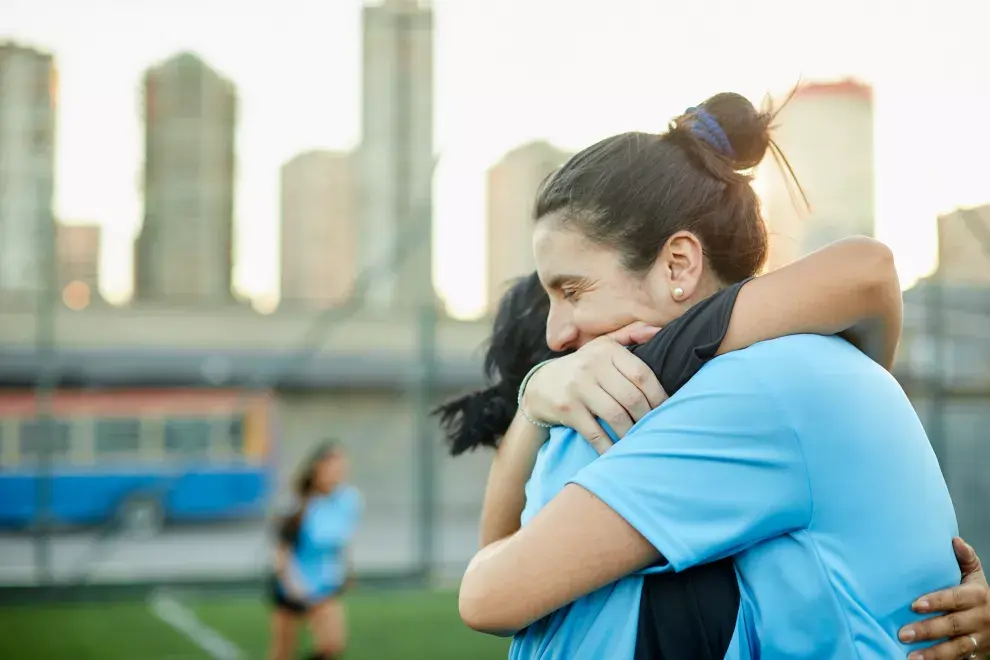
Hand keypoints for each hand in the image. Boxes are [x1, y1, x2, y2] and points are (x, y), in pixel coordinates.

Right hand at [521, 323, 666, 453]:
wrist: (539, 386)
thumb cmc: (581, 367)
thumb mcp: (601, 346)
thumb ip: (629, 336)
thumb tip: (657, 330)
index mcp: (606, 350)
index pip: (641, 374)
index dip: (659, 395)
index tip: (668, 409)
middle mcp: (591, 366)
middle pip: (631, 397)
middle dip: (647, 417)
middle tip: (655, 429)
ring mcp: (577, 388)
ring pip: (616, 416)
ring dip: (631, 434)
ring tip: (639, 441)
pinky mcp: (567, 409)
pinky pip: (595, 433)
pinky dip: (609, 447)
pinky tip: (617, 453)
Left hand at [900, 537, 989, 658]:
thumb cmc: (980, 595)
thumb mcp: (976, 576)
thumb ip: (966, 559)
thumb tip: (955, 540)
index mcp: (977, 597)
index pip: (954, 599)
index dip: (936, 602)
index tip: (914, 605)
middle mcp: (979, 619)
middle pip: (953, 625)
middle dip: (928, 630)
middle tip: (903, 634)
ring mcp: (979, 640)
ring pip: (957, 648)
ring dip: (934, 654)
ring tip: (911, 657)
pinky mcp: (977, 655)